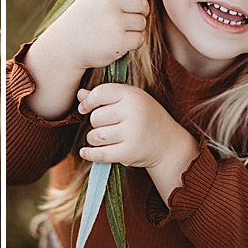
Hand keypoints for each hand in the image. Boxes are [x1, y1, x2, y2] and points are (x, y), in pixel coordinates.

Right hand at [23, 0, 150, 119]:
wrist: (64, 47)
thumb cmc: (83, 21)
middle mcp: (110, 3)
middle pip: (142, 4)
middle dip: (140, 12)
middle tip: (126, 19)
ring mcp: (115, 23)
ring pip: (142, 23)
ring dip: (134, 29)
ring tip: (116, 31)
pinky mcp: (119, 42)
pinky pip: (139, 39)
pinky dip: (132, 42)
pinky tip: (117, 42)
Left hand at [77, 84, 198, 203]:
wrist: (168, 143)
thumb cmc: (145, 118)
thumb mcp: (130, 101)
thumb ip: (106, 96)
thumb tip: (79, 95)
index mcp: (132, 95)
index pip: (100, 93)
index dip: (88, 101)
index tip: (85, 108)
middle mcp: (132, 112)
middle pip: (95, 117)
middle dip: (96, 123)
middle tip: (109, 126)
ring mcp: (131, 133)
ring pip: (95, 136)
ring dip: (94, 139)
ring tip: (106, 138)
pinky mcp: (129, 152)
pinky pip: (99, 154)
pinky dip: (89, 154)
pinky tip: (85, 152)